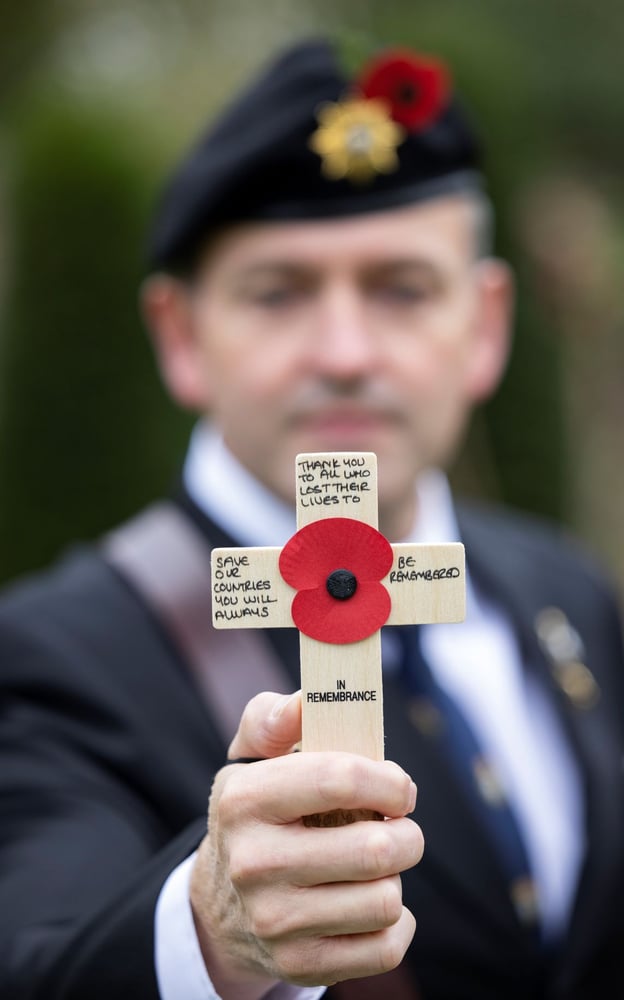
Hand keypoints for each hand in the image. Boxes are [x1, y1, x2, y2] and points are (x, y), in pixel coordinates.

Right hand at [190, 691, 422, 997]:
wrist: (219, 908)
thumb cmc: (255, 814)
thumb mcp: (250, 758)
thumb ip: (273, 717)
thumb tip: (305, 699)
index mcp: (244, 800)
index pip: (341, 779)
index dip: (389, 780)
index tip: (398, 786)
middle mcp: (254, 863)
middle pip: (377, 849)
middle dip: (406, 833)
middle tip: (395, 826)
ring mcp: (275, 922)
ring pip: (386, 901)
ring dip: (394, 878)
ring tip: (372, 866)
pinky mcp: (298, 966)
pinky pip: (384, 948)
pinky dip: (394, 924)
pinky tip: (369, 904)